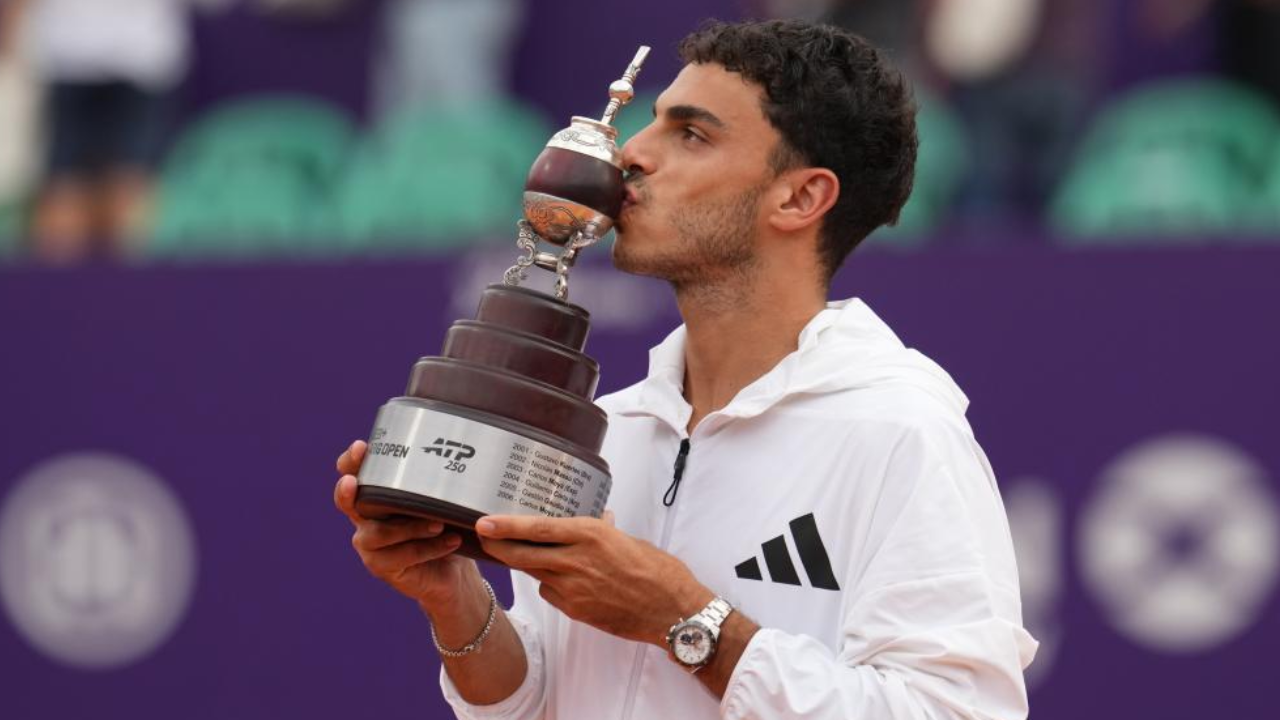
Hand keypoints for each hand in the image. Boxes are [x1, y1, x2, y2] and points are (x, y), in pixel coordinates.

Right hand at [334, 440, 473, 611]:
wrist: (452, 570)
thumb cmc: (443, 528)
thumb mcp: (438, 501)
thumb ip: (435, 483)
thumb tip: (454, 454)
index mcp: (376, 496)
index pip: (352, 474)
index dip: (350, 462)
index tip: (361, 446)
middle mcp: (366, 519)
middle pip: (348, 503)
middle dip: (349, 490)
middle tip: (353, 482)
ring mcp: (369, 546)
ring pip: (379, 533)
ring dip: (411, 528)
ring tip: (439, 523)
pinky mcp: (381, 567)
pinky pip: (401, 556)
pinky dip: (429, 548)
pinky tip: (451, 541)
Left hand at [475, 515, 712, 645]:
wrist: (672, 610)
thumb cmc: (658, 571)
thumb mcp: (628, 540)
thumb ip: (605, 531)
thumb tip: (599, 520)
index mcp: (590, 535)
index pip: (537, 528)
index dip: (506, 526)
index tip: (484, 522)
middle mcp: (576, 561)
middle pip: (522, 555)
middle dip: (497, 547)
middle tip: (482, 538)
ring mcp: (573, 589)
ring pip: (534, 573)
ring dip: (524, 564)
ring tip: (517, 554)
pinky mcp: (576, 610)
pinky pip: (551, 593)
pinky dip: (550, 584)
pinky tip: (561, 580)